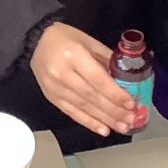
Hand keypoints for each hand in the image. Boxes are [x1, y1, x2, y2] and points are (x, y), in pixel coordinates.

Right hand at [30, 22, 137, 136]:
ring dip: (105, 119)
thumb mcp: (89, 41)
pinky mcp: (51, 97)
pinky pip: (72, 113)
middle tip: (131, 119)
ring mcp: (54, 87)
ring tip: (122, 126)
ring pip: (83, 107)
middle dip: (113, 110)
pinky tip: (103, 129)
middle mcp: (62, 72)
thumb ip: (107, 59)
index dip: (115, 93)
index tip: (130, 103)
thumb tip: (127, 78)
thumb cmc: (65, 38)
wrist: (36, 42)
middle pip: (91, 96)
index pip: (97, 78)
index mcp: (73, 54)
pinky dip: (89, 122)